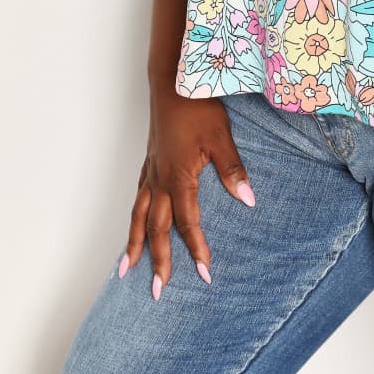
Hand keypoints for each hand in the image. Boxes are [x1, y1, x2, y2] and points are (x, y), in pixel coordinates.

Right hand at [118, 85, 255, 299]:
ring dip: (134, 245)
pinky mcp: (148, 162)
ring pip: (139, 216)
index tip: (204, 274)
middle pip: (157, 229)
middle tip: (157, 292)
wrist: (172, 81)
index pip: (188, 222)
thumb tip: (249, 201)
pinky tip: (134, 225)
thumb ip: (233, 170)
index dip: (196, 249)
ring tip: (125, 271)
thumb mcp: (221, 138)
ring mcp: (150, 171)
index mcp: (179, 177)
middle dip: (157, 262)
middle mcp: (159, 180)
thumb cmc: (198, 107)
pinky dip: (133, 218)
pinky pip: (137, 198)